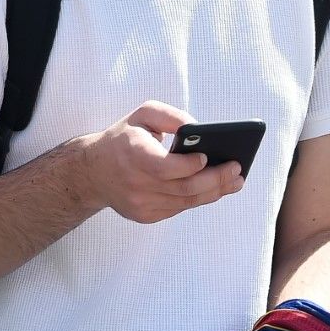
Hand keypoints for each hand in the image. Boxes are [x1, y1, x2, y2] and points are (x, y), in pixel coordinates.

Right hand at [79, 101, 243, 223]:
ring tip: (236, 180)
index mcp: (133, 155)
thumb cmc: (124, 138)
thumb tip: (198, 127)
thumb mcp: (142, 114)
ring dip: (215, 192)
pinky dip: (200, 198)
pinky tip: (217, 189)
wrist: (92, 171)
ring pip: (186, 201)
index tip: (207, 156)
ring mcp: (140, 204)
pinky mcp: (145, 215)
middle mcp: (135, 183)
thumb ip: (170, 115)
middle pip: (184, 187)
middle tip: (237, 169)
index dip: (189, 164)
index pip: (165, 167)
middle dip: (216, 179)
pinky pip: (179, 208)